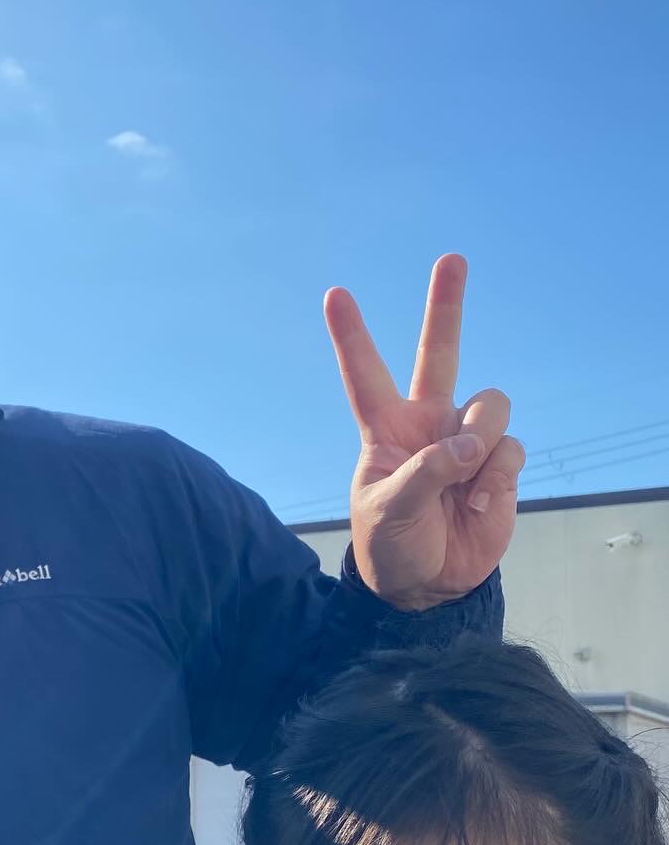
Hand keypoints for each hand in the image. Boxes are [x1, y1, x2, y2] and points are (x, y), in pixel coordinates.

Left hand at [326, 255, 525, 609]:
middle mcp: (428, 423)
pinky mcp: (500, 463)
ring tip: (464, 482)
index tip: (334, 294)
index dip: (351, 336)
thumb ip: (424, 473)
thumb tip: (467, 445)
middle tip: (451, 258)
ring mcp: (466, 439)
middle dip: (445, 306)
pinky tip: (480, 501)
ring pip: (488, 406)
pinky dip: (498, 476)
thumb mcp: (388, 512)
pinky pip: (510, 447)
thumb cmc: (390, 545)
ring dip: (480, 439)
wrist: (427, 586)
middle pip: (438, 353)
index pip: (364, 375)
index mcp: (385, 429)